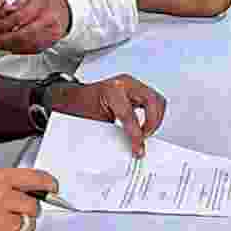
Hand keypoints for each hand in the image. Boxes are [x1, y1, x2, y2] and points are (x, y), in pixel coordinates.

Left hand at [0, 0, 71, 53]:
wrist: (66, 10)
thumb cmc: (47, 1)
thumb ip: (14, 6)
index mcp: (43, 6)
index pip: (20, 18)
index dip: (3, 24)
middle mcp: (49, 22)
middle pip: (24, 35)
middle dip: (4, 39)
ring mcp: (51, 35)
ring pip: (27, 45)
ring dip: (8, 47)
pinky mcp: (50, 44)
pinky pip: (31, 50)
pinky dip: (17, 50)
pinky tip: (7, 48)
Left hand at [50, 73, 166, 157]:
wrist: (74, 97)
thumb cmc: (80, 104)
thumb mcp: (95, 119)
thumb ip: (114, 131)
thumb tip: (131, 145)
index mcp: (111, 90)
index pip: (129, 114)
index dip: (136, 134)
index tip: (138, 147)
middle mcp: (124, 83)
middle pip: (151, 101)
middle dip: (152, 122)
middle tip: (144, 138)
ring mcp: (131, 84)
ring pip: (156, 99)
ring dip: (155, 117)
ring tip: (145, 132)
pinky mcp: (135, 89)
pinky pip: (152, 100)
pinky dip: (153, 113)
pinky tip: (145, 124)